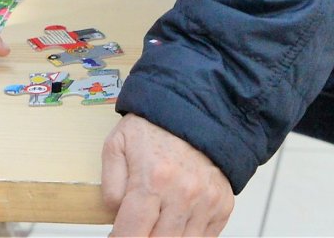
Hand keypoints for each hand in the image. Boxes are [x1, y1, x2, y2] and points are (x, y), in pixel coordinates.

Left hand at [102, 114, 235, 236]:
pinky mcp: (223, 205)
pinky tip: (176, 219)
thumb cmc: (155, 126)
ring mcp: (206, 202)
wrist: (196, 109)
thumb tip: (115, 219)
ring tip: (157, 219)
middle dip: (143, 237)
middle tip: (137, 225)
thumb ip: (110, 187)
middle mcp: (183, 194)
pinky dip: (188, 234)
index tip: (118, 237)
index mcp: (153, 179)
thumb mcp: (116, 145)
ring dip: (166, 236)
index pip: (131, 233)